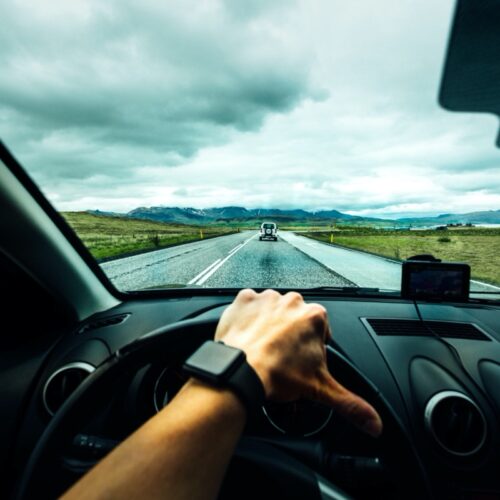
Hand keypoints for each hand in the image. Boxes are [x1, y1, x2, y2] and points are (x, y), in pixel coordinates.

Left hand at [215, 289, 382, 436]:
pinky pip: (249, 305)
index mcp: (315, 316)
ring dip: (269, 323)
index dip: (311, 347)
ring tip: (263, 346)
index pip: (319, 330)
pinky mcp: (244, 299)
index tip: (300, 359)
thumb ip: (351, 404)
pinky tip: (249, 334)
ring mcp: (267, 298)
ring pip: (272, 310)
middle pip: (295, 318)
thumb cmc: (277, 374)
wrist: (240, 369)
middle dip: (290, 333)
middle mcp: (292, 301)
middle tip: (281, 355)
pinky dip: (248, 317)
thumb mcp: (321, 390)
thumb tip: (373, 423)